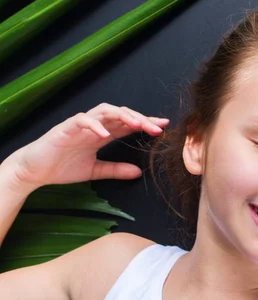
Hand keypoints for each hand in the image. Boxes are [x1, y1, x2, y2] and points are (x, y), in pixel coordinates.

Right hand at [7, 103, 168, 189]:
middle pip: (122, 114)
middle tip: (157, 127)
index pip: (128, 123)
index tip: (164, 125)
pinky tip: (106, 134)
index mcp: (102, 133)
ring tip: (137, 125)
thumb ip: (116, 169)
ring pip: (105, 111)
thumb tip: (139, 173)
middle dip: (140, 119)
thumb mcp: (96, 171)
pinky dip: (95, 125)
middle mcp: (94, 125)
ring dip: (123, 116)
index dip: (146, 122)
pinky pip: (82, 120)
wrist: (34, 171)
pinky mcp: (65, 128)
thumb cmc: (62, 167)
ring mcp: (80, 125)